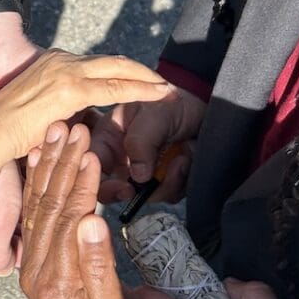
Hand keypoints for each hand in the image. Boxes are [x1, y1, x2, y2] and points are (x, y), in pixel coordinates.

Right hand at [0, 49, 171, 177]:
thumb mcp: (42, 110)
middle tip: (162, 82)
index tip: (142, 80)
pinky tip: (157, 95)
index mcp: (54, 63)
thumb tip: (86, 120)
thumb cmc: (9, 130)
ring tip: (165, 89)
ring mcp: (66, 71)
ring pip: (118, 70)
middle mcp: (61, 60)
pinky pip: (115, 88)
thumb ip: (66, 108)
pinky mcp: (70, 89)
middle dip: (141, 71)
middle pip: (113, 61)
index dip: (122, 72)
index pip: (97, 65)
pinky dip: (140, 90)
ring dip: (145, 78)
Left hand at [19, 121, 141, 298]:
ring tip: (57, 131)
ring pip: (38, 206)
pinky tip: (40, 157)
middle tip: (74, 129)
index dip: (80, 185)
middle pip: (50, 206)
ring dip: (48, 165)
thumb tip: (94, 221)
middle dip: (63, 164)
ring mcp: (30, 263)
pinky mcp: (31, 258)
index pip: (69, 221)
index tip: (91, 153)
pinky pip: (32, 216)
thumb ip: (101, 268)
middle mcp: (37, 268)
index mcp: (60, 280)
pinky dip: (36, 183)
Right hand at [89, 86, 206, 204]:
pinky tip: (185, 161)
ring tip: (180, 158)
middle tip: (147, 185)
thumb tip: (137, 177)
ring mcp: (143, 172)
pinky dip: (179, 182)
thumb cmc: (173, 102)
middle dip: (132, 192)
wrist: (204, 109)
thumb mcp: (154, 114)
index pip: (93, 164)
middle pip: (112, 189)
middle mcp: (122, 158)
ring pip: (143, 195)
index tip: (124, 187)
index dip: (101, 180)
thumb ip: (141, 141)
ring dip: (165, 182)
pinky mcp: (164, 181)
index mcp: (109, 138)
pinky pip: (167, 194)